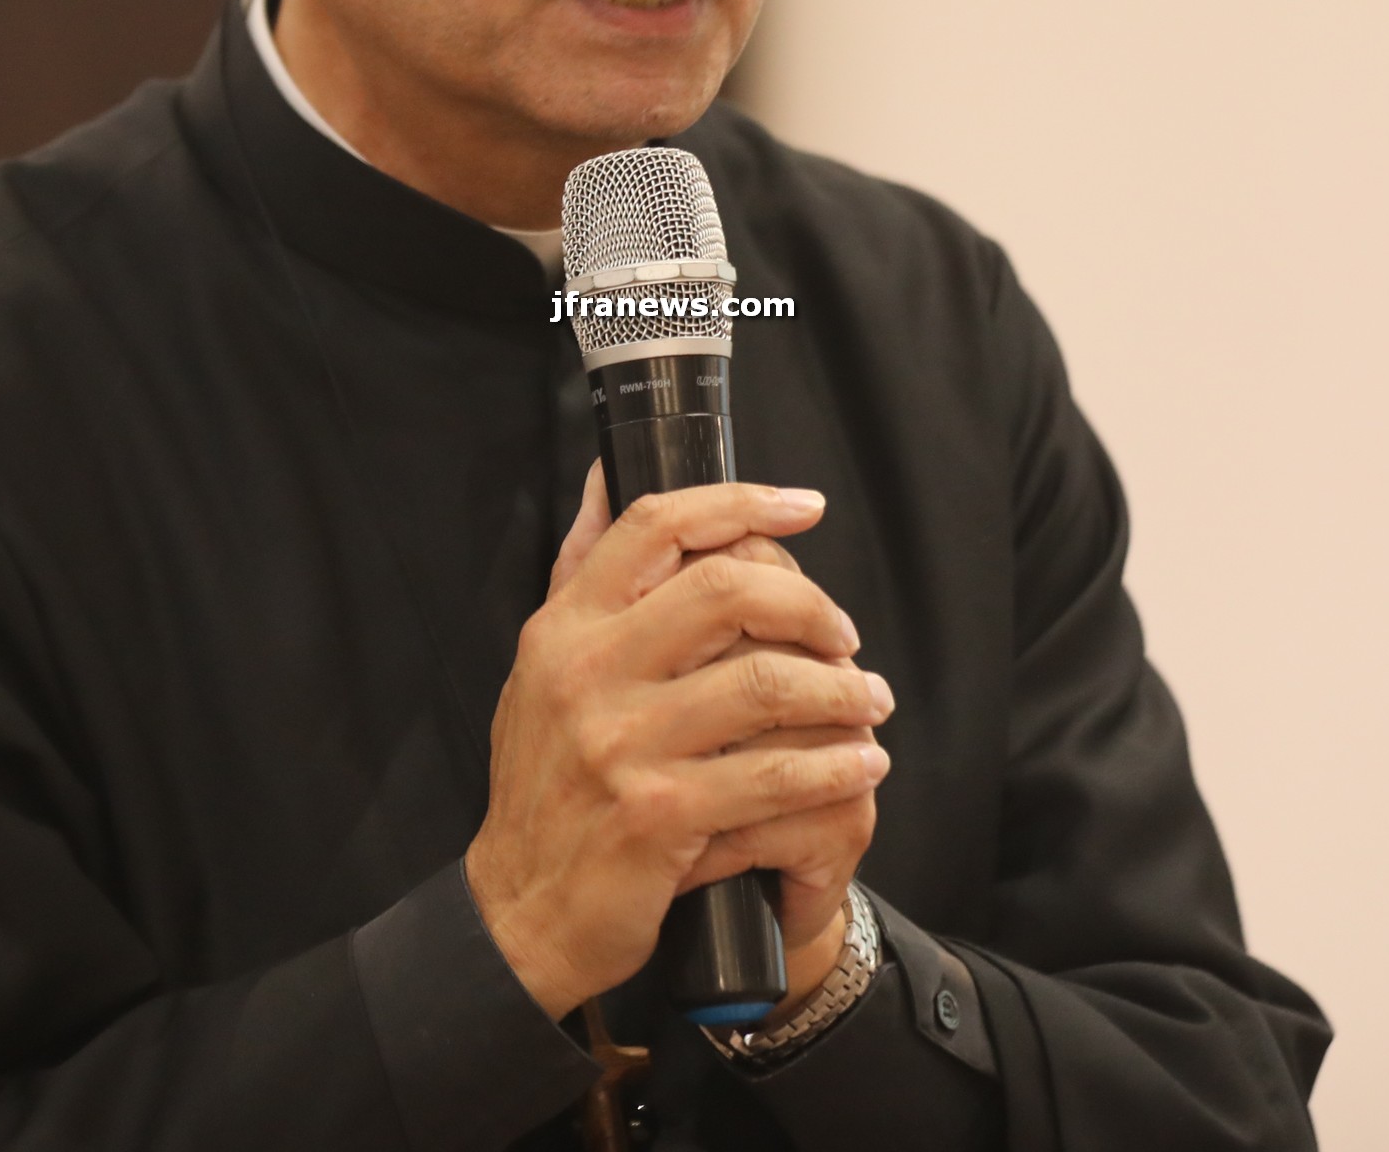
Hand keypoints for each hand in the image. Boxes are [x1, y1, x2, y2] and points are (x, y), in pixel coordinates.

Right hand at [466, 466, 894, 1019]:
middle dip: (809, 604)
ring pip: (763, 683)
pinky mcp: (660, 815)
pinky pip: (774, 774)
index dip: (742, 502)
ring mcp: (621, 744)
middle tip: (845, 634)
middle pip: (724, 591)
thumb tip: (608, 476)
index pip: (657, 526)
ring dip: (838, 688)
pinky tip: (860, 763)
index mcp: (563, 627)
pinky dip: (833, 764)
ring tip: (868, 699)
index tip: (806, 506)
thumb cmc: (546, 787)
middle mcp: (585, 674)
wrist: (519, 913)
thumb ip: (581, 575)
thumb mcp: (540, 670)